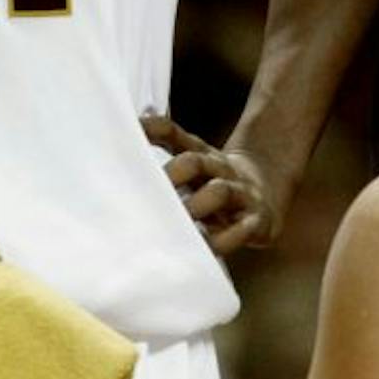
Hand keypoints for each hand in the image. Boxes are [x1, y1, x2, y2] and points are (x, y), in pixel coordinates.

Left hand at [142, 114, 282, 255]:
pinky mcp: (256, 220)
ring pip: (218, 191)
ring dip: (196, 205)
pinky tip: (207, 248)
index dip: (151, 130)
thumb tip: (113, 174)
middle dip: (172, 175)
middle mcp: (219, 169)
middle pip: (194, 162)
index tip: (129, 132)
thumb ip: (161, 170)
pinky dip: (226, 238)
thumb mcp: (191, 173)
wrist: (265, 196)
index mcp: (199, 154)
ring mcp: (239, 193)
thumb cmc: (212, 190)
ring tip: (176, 224)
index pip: (172, 133)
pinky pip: (243, 228)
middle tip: (147, 196)